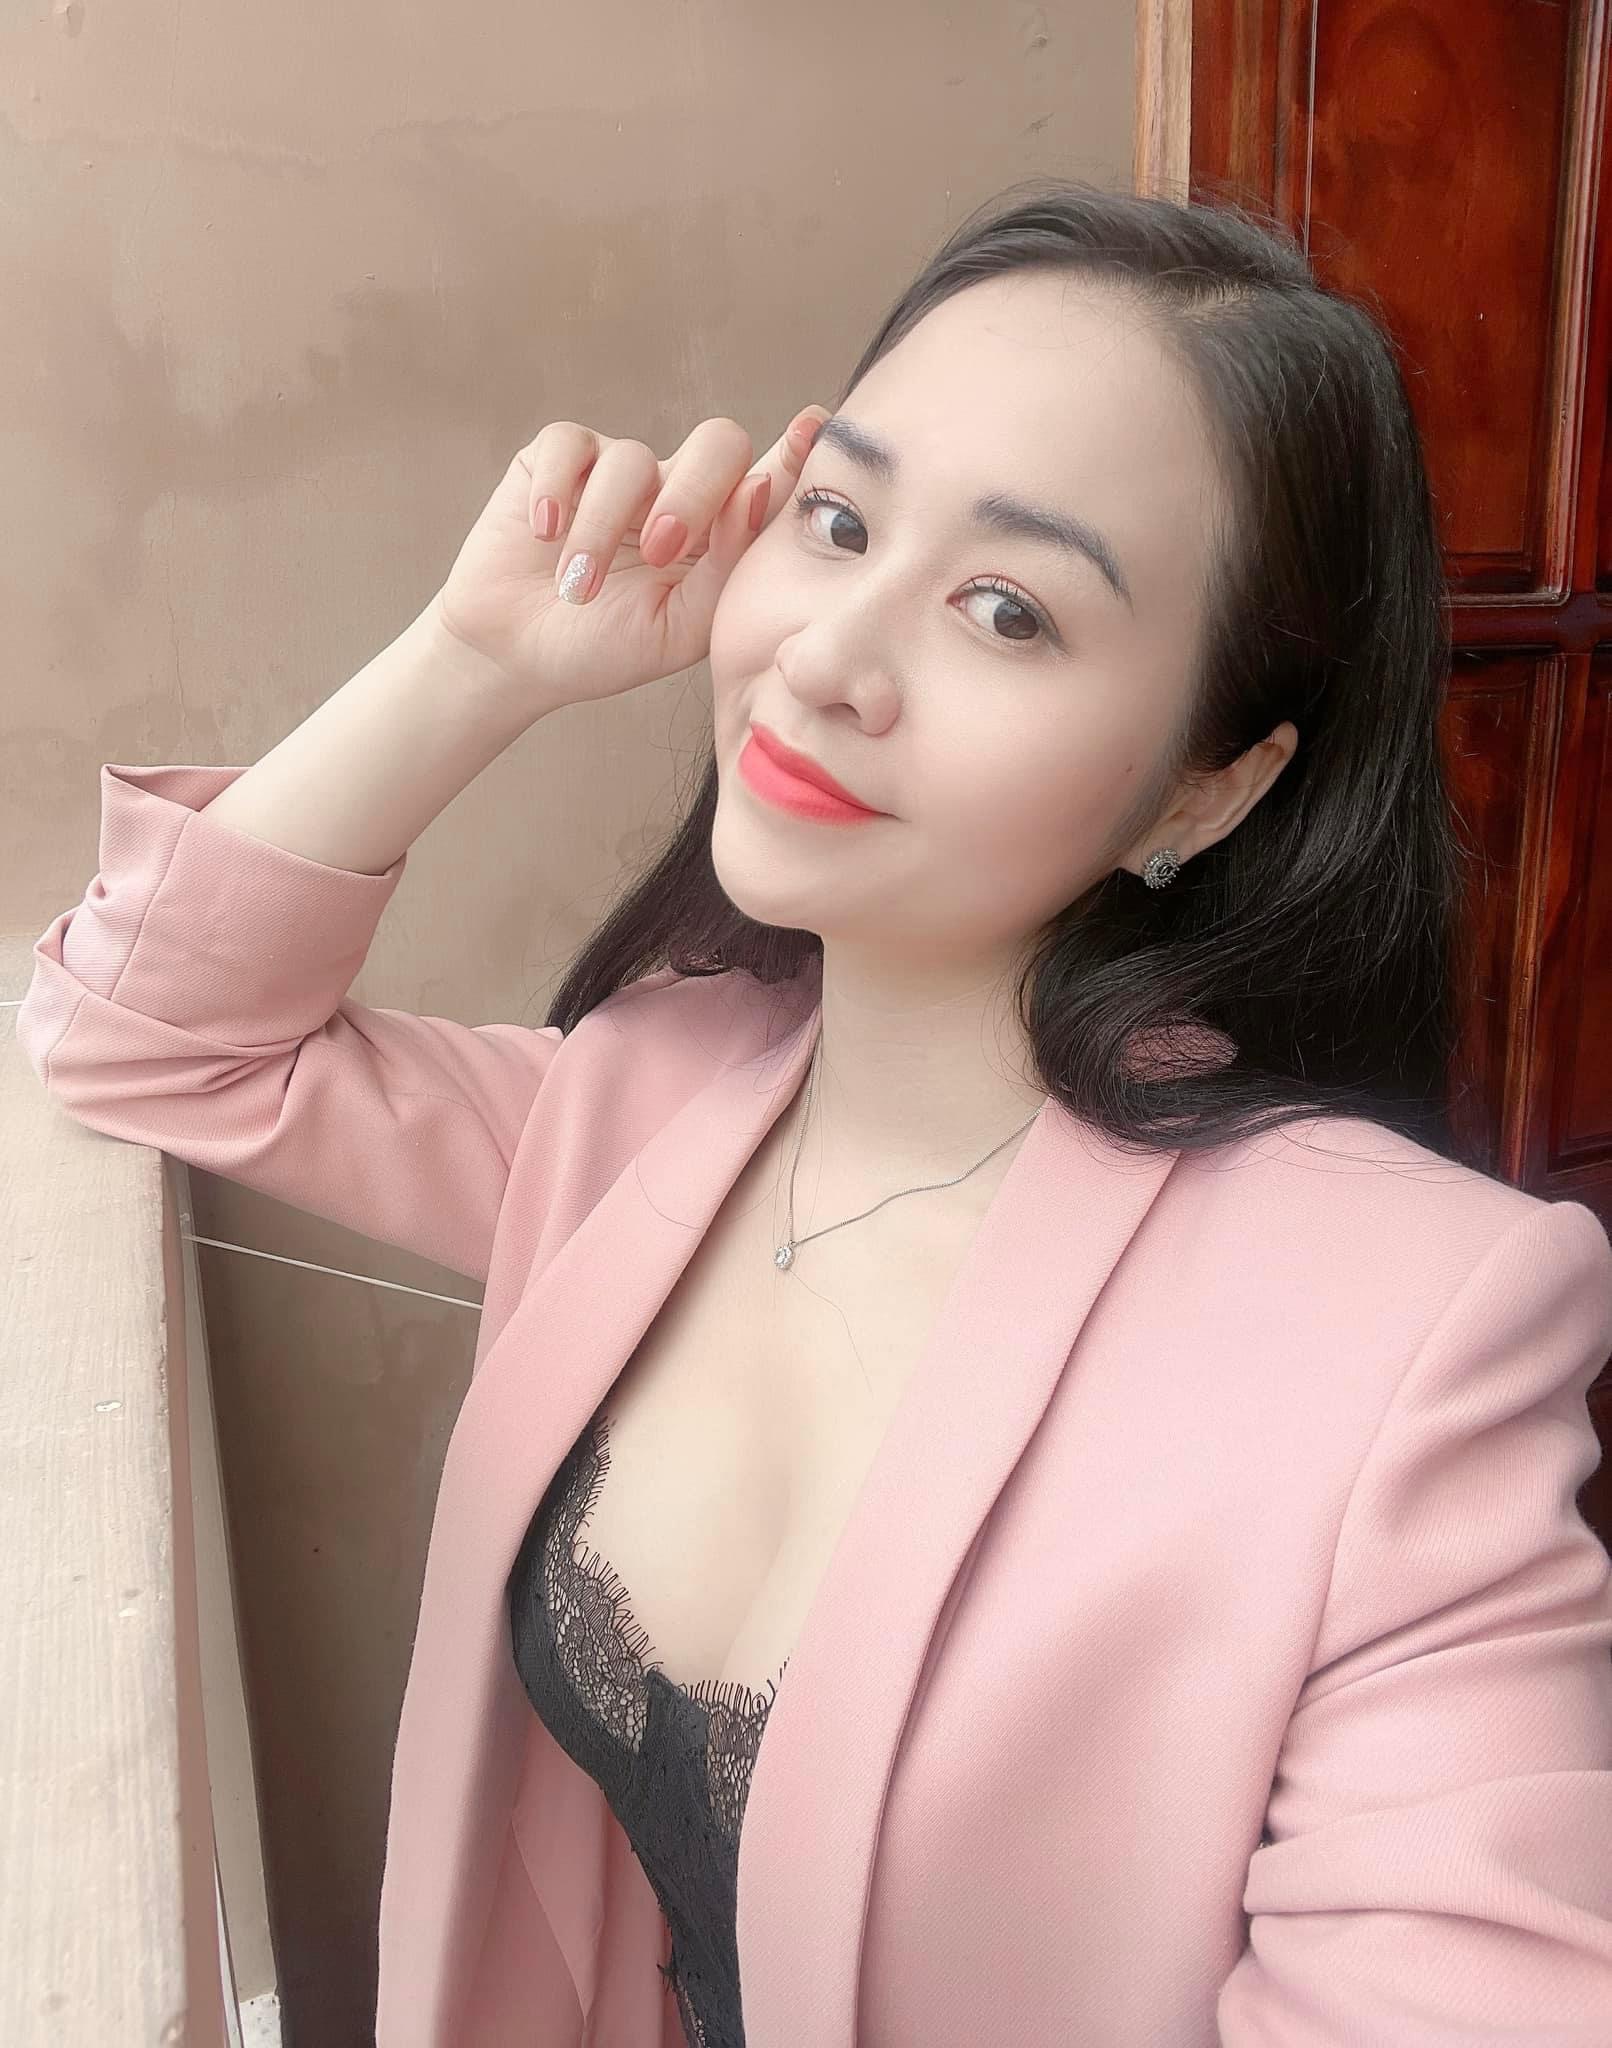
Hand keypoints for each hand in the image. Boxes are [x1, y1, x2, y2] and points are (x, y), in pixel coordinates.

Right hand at [432, 407, 826, 712]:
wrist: (515, 658)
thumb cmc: (602, 648)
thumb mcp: (678, 627)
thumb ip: (725, 566)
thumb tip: (758, 490)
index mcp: (717, 534)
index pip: (766, 479)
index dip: (794, 452)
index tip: (813, 428)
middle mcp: (675, 490)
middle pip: (717, 444)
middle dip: (693, 493)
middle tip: (660, 550)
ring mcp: (617, 471)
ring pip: (631, 459)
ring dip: (601, 529)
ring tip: (577, 587)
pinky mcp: (557, 459)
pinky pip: (569, 445)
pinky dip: (557, 491)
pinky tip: (545, 535)